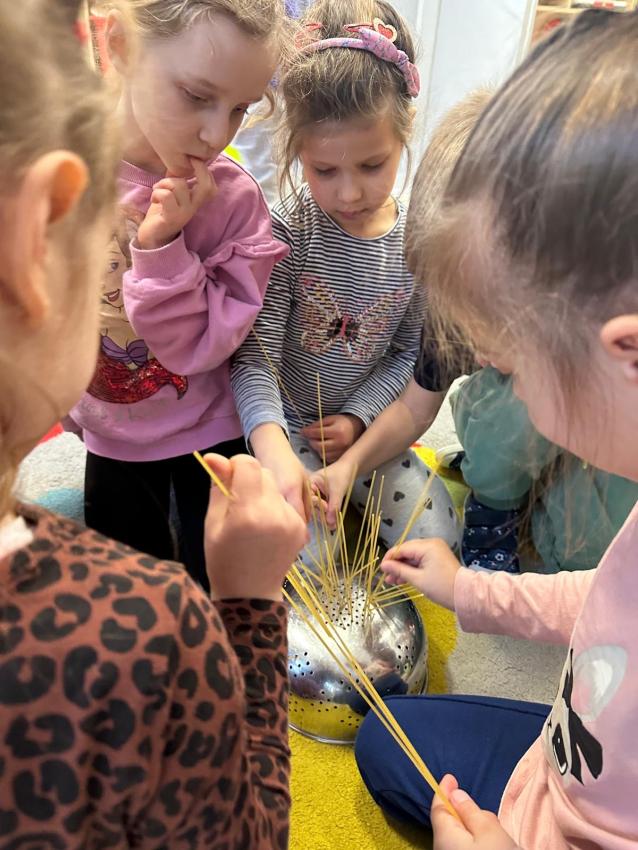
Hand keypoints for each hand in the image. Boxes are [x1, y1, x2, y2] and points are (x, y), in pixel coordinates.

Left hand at [137, 157, 216, 249]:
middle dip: (198, 169)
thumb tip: (177, 160)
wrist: (151, 237)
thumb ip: (176, 178)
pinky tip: (153, 199)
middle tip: (185, 163)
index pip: (212, 187)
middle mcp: (193, 208)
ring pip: (178, 185)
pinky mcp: (171, 217)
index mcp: (194, 201)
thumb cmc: (160, 212)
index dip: (206, 171)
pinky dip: (157, 193)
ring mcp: (183, 213)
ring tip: (157, 190)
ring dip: (163, 183)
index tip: (193, 159)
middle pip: (206, 186)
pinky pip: (166, 195)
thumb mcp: (170, 192)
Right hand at [203, 454, 308, 599]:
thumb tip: (214, 457)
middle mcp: (275, 513)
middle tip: (239, 503)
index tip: (228, 479)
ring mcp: (293, 521)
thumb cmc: (223, 560)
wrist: (250, 595)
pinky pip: (287, 503)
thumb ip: (219, 487)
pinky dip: (276, 508)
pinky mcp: (303, 528)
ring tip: (253, 518)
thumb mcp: (213, 523)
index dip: (236, 466)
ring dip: (263, 494)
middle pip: (264, 473)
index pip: (249, 464)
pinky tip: (266, 528)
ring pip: (277, 487)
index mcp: (248, 513)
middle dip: (250, 480)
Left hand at [301, 414, 364, 462]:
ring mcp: (342, 452)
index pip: (317, 434)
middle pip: (318, 446)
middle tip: (310, 437)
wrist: (357, 429)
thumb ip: (317, 425)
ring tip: (318, 442)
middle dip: (312, 441)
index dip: (307, 432)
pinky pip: (328, 459)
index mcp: (338, 431)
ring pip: (322, 454)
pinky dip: (324, 454)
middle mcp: (341, 443)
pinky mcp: (342, 458)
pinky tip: (325, 448)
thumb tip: (304, 431)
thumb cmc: (342, 422)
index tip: (302, 431)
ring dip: (317, 449)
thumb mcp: (331, 419)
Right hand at [310, 457, 356, 528]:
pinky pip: (324, 510)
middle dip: (322, 515)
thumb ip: (334, 506)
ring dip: (326, 518)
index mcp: (309, 483)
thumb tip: (330, 523)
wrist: (350, 468)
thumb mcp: (338, 490)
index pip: (309, 498)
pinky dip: (329, 515)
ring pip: (318, 510)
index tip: (327, 508)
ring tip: (334, 526)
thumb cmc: (342, 474)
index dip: (317, 505)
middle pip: (312, 507)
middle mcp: (310, 490)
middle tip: (331, 525)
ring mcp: (316, 495)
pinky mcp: (322, 499)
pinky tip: (334, 523)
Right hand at [380, 538, 460, 609]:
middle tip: (386, 577)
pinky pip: (421, 560)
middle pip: (407, 551)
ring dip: (403, 568)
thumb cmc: (441, 587)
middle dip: (396, 564)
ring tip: (392, 582)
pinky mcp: (438, 558)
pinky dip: (413, 569)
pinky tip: (403, 579)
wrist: (464, 595)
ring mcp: (435, 551)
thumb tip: (383, 566)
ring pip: (413, 557)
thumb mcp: (417, 579)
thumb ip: (399, 570)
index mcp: (427, 546)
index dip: (390, 558)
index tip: (381, 569)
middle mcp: (431, 544)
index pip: (402, 548)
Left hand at [432, 774, 517, 849]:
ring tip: (497, 835)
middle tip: (489, 817)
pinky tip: (494, 844)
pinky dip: (479, 841)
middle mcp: (443, 848)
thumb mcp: (488, 831)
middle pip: (451, 822)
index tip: (450, 777)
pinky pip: (468, 846)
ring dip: (476, 829)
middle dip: (467, 813)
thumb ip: (471, 811)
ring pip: (462, 835)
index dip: (444, 791)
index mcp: (444, 836)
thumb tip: (455, 794)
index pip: (438, 808)